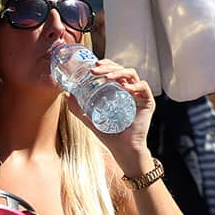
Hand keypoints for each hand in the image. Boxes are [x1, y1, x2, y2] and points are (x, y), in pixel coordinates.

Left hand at [65, 60, 155, 174]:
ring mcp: (139, 96)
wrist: (123, 149)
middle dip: (109, 66)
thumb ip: (78, 108)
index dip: (105, 65)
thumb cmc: (110, 135)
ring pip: (133, 75)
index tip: (93, 66)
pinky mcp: (148, 102)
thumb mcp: (90, 119)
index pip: (114, 71)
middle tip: (96, 70)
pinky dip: (135, 85)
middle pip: (122, 69)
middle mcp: (130, 90)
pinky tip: (125, 88)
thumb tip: (66, 94)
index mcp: (119, 91)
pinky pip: (144, 87)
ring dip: (120, 72)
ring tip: (108, 77)